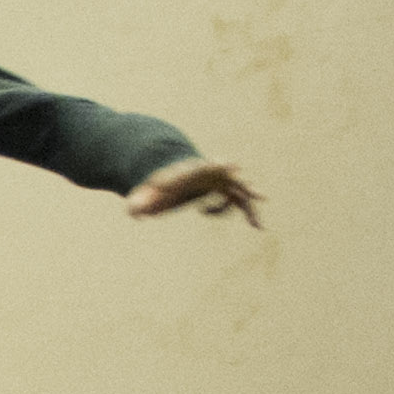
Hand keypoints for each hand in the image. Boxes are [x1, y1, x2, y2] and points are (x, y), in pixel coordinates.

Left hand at [125, 158, 262, 227]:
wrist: (175, 179)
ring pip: (239, 189)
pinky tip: (259, 228)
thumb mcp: (146, 194)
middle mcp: (209, 173)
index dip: (213, 166)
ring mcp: (221, 181)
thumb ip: (138, 202)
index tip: (230, 165)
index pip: (200, 167)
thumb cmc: (158, 187)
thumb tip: (133, 214)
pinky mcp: (227, 192)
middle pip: (225, 172)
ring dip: (249, 198)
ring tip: (259, 210)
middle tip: (239, 172)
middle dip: (234, 175)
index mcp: (188, 170)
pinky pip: (242, 202)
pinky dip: (250, 213)